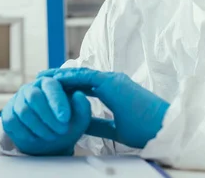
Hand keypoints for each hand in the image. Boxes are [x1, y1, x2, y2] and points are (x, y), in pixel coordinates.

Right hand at [1, 77, 91, 154]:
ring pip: (24, 111)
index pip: (50, 86)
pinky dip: (26, 133)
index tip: (65, 119)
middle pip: (34, 97)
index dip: (57, 102)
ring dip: (39, 127)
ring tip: (51, 135)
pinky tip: (36, 138)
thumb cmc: (64, 126)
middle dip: (48, 117)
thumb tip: (79, 95)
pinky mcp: (8, 114)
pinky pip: (13, 122)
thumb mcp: (79, 120)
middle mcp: (31, 89)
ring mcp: (17, 101)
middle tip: (61, 130)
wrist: (48, 143)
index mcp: (49, 84)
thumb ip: (83, 108)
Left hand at [38, 68, 169, 148]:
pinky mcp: (112, 82)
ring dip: (60, 75)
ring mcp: (112, 79)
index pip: (85, 86)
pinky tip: (54, 79)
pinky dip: (69, 77)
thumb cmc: (146, 130)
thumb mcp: (115, 129)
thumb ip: (99, 124)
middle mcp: (112, 81)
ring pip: (80, 74)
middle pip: (79, 77)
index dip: (69, 87)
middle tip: (41, 79)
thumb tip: (82, 124)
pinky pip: (85, 77)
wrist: (163, 129)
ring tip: (42, 76)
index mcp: (114, 91)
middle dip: (60, 78)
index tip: (53, 90)